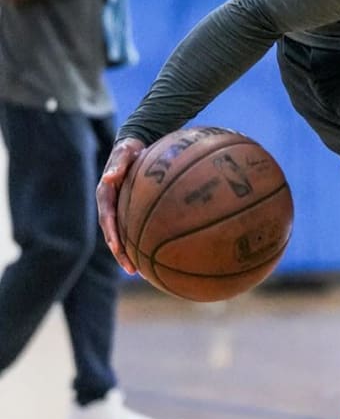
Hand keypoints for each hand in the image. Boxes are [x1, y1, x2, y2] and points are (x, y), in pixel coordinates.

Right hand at [96, 137, 145, 272]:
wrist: (134, 146)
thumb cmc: (130, 149)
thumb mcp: (125, 153)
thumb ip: (118, 165)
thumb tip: (109, 177)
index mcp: (105, 194)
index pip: (106, 218)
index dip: (111, 234)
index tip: (117, 248)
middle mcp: (110, 205)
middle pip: (112, 234)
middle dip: (120, 253)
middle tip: (131, 269)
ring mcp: (119, 209)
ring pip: (122, 235)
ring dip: (128, 253)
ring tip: (139, 271)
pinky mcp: (129, 211)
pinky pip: (133, 229)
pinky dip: (140, 242)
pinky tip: (154, 255)